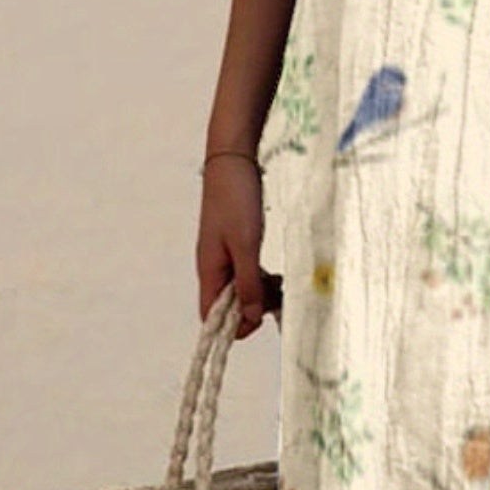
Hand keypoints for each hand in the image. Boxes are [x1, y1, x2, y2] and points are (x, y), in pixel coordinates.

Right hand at [196, 153, 282, 338]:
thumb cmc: (236, 200)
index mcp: (209, 271)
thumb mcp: (246, 246)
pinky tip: (277, 275)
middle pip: (229, 307)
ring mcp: (225, 257)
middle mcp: (214, 268)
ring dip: (261, 293)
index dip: (233, 327)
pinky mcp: (237, 246)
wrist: (233, 162)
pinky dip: (263, 279)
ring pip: (242, 290)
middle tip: (278, 298)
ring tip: (281, 285)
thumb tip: (249, 317)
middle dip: (253, 309)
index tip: (260, 322)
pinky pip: (248, 274)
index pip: (211, 317)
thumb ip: (248, 283)